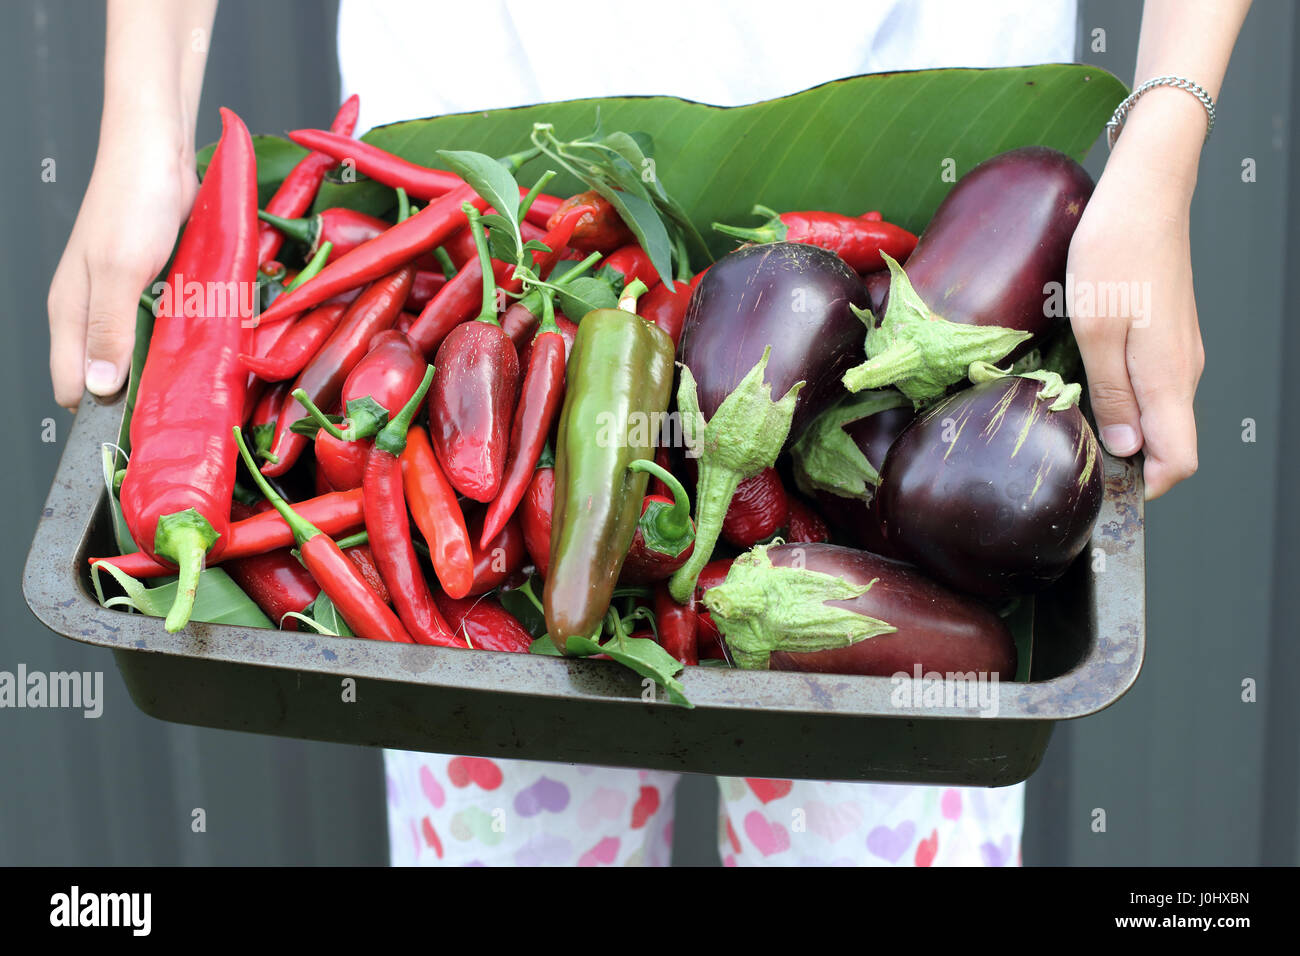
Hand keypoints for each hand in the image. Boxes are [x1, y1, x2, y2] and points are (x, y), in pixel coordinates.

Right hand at [48, 111, 198, 408]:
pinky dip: (182, 338)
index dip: (103, 413)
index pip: (73, 386)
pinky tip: (205, 343)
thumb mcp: (119, 270)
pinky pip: (167, 328)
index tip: (141, 429)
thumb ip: (107, 329)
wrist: (159, 152)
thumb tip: (98, 386)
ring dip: (166, 366)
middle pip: (111, 376)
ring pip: (142, 354)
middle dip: (141, 393)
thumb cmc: (133, 201)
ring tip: (196, 376)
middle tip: (180, 404)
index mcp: (70, 313)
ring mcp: (125, 301)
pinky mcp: (156, 288)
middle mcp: (94, 313)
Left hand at [1068, 100, 1205, 500]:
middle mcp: (1182, 370)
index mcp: (1170, 377)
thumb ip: (1111, 393)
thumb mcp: (1097, 329)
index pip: (1180, 461)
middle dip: (1125, 462)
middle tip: (1072, 456)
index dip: (1147, 487)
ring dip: (1120, 427)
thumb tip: (1123, 450)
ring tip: (1071, 422)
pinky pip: (1149, 384)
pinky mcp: (1165, 333)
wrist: (1145, 191)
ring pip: (1156, 412)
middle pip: (1166, 441)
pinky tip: (1085, 384)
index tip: (1104, 490)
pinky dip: (1121, 397)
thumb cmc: (1117, 250)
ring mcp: (1177, 351)